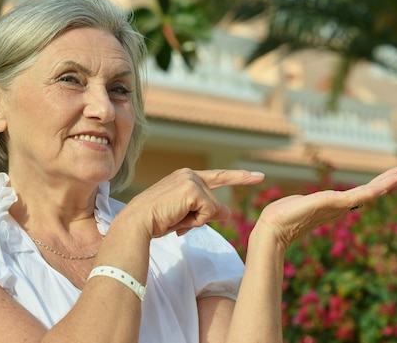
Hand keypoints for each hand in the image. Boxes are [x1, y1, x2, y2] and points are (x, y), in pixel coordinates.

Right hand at [127, 168, 264, 237]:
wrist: (138, 222)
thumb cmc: (157, 220)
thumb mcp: (185, 215)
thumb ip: (206, 211)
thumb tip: (228, 212)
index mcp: (186, 178)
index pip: (218, 177)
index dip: (239, 177)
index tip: (258, 176)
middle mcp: (189, 174)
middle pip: (213, 203)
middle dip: (200, 219)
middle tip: (175, 219)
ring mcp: (191, 180)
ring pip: (211, 209)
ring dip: (196, 221)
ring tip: (174, 219)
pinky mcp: (192, 190)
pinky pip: (208, 212)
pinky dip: (196, 222)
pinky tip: (178, 218)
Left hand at [255, 166, 396, 249]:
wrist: (273, 228)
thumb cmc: (281, 217)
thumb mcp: (301, 204)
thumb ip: (309, 203)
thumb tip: (308, 203)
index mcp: (333, 206)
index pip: (358, 194)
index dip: (374, 186)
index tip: (388, 178)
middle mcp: (339, 208)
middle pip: (368, 193)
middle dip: (386, 182)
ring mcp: (338, 207)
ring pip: (367, 193)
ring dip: (386, 182)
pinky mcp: (334, 204)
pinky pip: (358, 196)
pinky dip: (373, 190)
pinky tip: (385, 184)